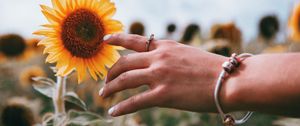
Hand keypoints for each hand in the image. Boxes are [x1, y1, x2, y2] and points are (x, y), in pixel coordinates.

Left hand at [100, 34, 228, 116]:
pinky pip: (135, 101)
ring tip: (104, 95)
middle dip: (111, 73)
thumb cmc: (212, 69)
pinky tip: (113, 111)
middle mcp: (159, 58)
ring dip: (110, 88)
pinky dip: (121, 107)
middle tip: (105, 82)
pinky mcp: (164, 94)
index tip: (105, 40)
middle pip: (124, 63)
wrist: (229, 80)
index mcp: (165, 46)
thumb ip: (169, 56)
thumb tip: (155, 62)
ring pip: (125, 80)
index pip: (135, 40)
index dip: (117, 39)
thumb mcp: (187, 54)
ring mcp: (160, 75)